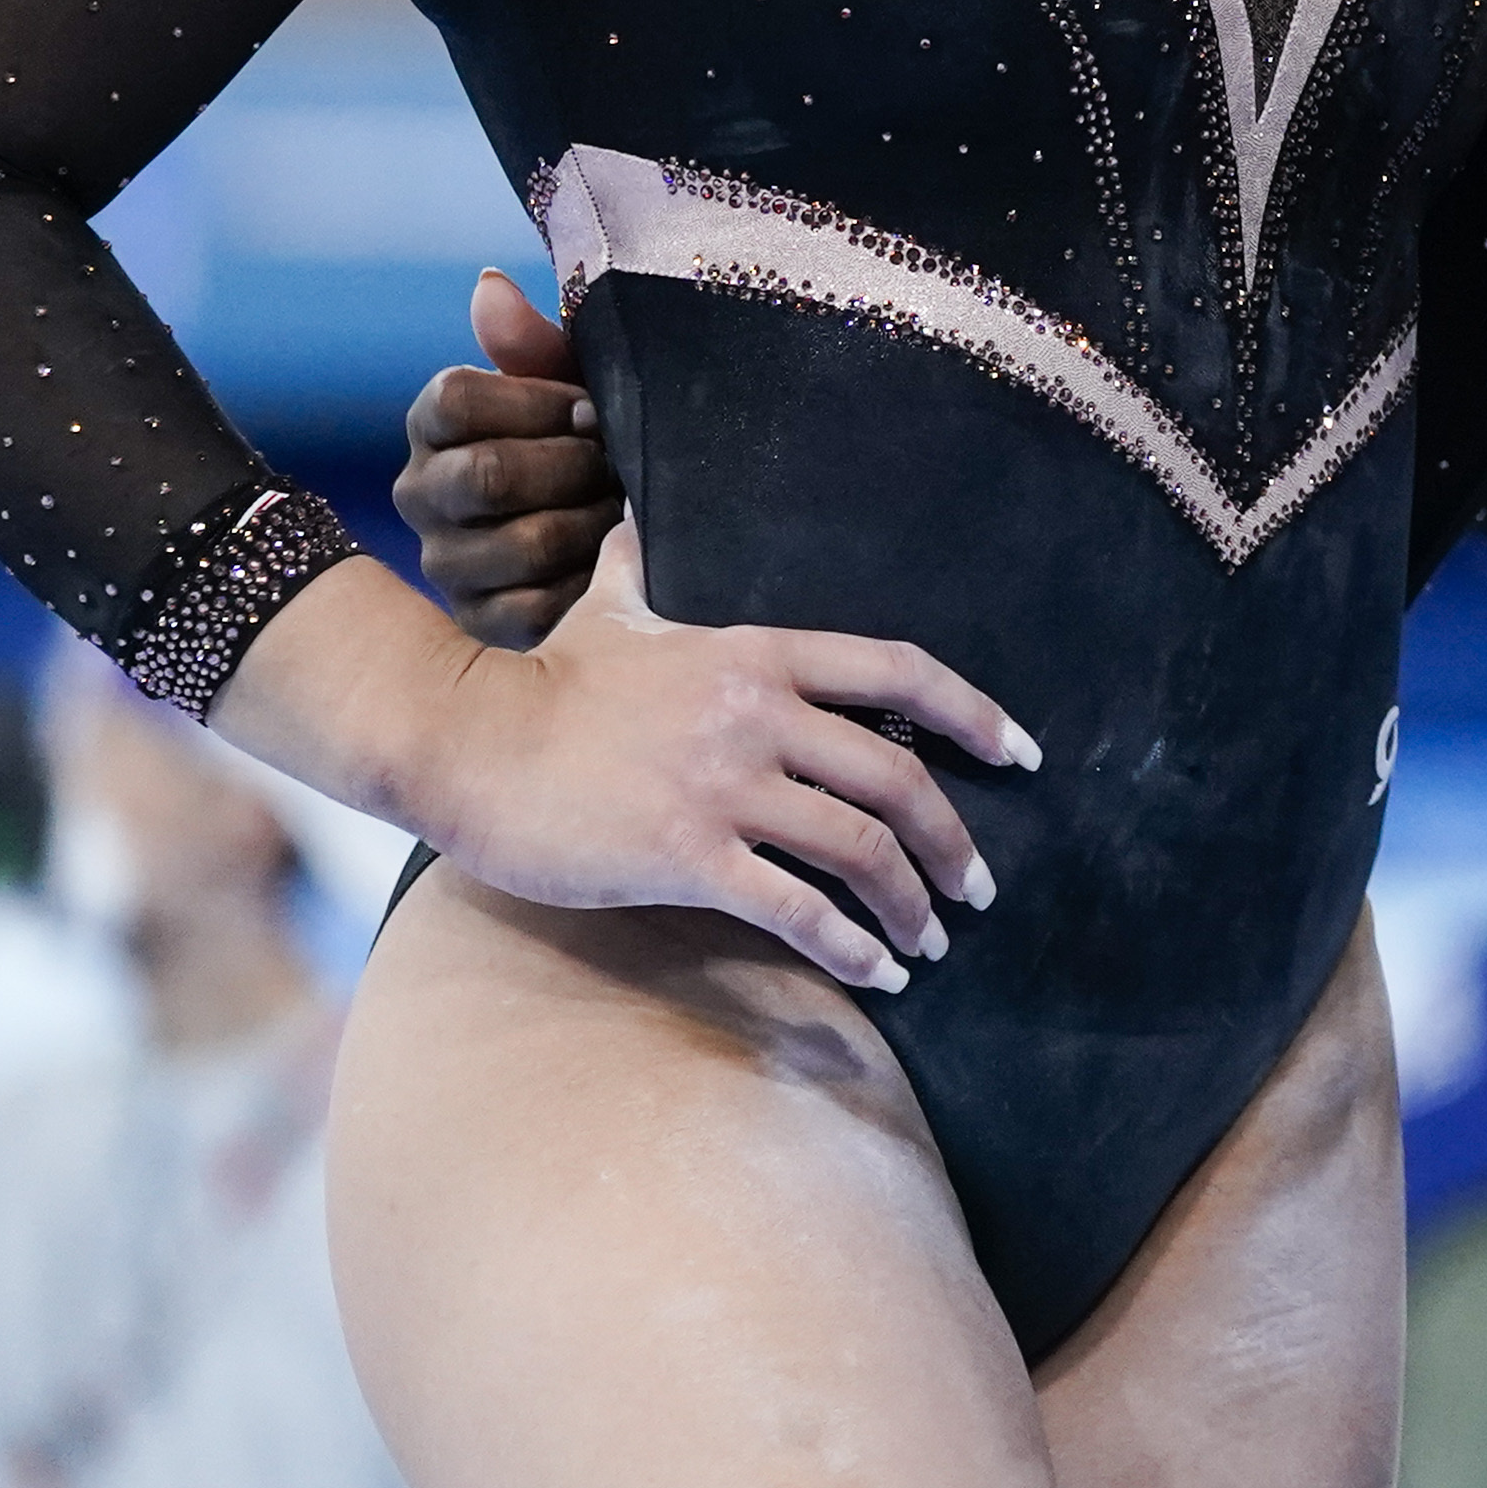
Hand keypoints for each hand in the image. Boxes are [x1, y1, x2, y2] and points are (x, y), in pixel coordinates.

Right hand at [382, 514, 1041, 991]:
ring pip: (857, 846)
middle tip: (976, 888)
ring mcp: (722, 787)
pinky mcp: (682, 855)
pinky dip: (849, 946)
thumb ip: (639, 567)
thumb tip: (631, 513)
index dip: (975, 715)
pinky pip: (793, 908)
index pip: (898, 672)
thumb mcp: (608, 610)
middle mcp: (757, 716)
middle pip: (896, 775)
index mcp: (758, 655)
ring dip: (909, 904)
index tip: (1024, 755)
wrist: (462, 741)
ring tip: (929, 942)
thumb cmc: (541, 683)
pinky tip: (875, 974)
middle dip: (951, 840)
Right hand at [399, 268, 617, 647]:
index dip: (533, 402)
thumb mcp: (571, 386)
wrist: (610, 538)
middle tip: (616, 464)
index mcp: (435, 427)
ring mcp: (446, 564)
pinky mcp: (481, 623)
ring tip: (624, 511)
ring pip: (525, 542)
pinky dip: (592, 582)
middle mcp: (422, 494)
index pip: (454, 401)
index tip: (588, 409)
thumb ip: (532, 344)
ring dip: (594, 523)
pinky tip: (615, 565)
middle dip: (573, 466)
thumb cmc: (585, 442)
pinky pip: (539, 605)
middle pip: (489, 474)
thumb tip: (489, 285)